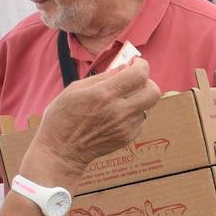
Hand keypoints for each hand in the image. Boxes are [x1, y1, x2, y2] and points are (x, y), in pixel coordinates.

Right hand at [33, 58, 159, 174]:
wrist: (62, 151)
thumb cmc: (63, 117)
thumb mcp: (75, 89)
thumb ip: (102, 77)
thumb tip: (123, 68)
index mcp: (104, 94)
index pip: (139, 75)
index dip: (141, 65)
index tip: (135, 64)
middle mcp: (119, 111)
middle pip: (153, 91)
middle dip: (147, 82)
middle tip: (134, 81)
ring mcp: (125, 127)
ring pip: (148, 106)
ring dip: (139, 98)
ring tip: (121, 100)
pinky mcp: (128, 138)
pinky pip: (141, 119)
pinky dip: (134, 113)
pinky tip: (118, 115)